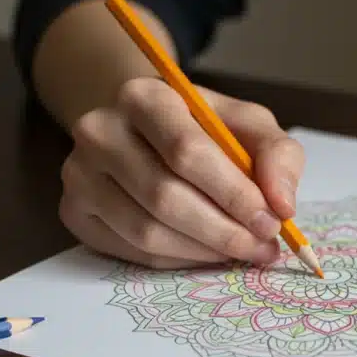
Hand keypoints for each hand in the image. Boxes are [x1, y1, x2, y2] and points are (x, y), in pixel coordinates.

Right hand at [58, 77, 303, 267]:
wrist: (144, 132)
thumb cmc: (204, 129)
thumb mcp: (248, 125)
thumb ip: (276, 155)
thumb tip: (282, 205)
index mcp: (143, 96)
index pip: (186, 151)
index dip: (233, 194)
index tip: (272, 221)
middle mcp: (99, 131)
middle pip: (164, 197)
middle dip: (223, 231)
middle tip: (262, 248)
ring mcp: (79, 174)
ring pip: (146, 232)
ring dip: (203, 252)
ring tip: (241, 252)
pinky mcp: (74, 212)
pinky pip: (132, 252)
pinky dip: (178, 261)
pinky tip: (205, 252)